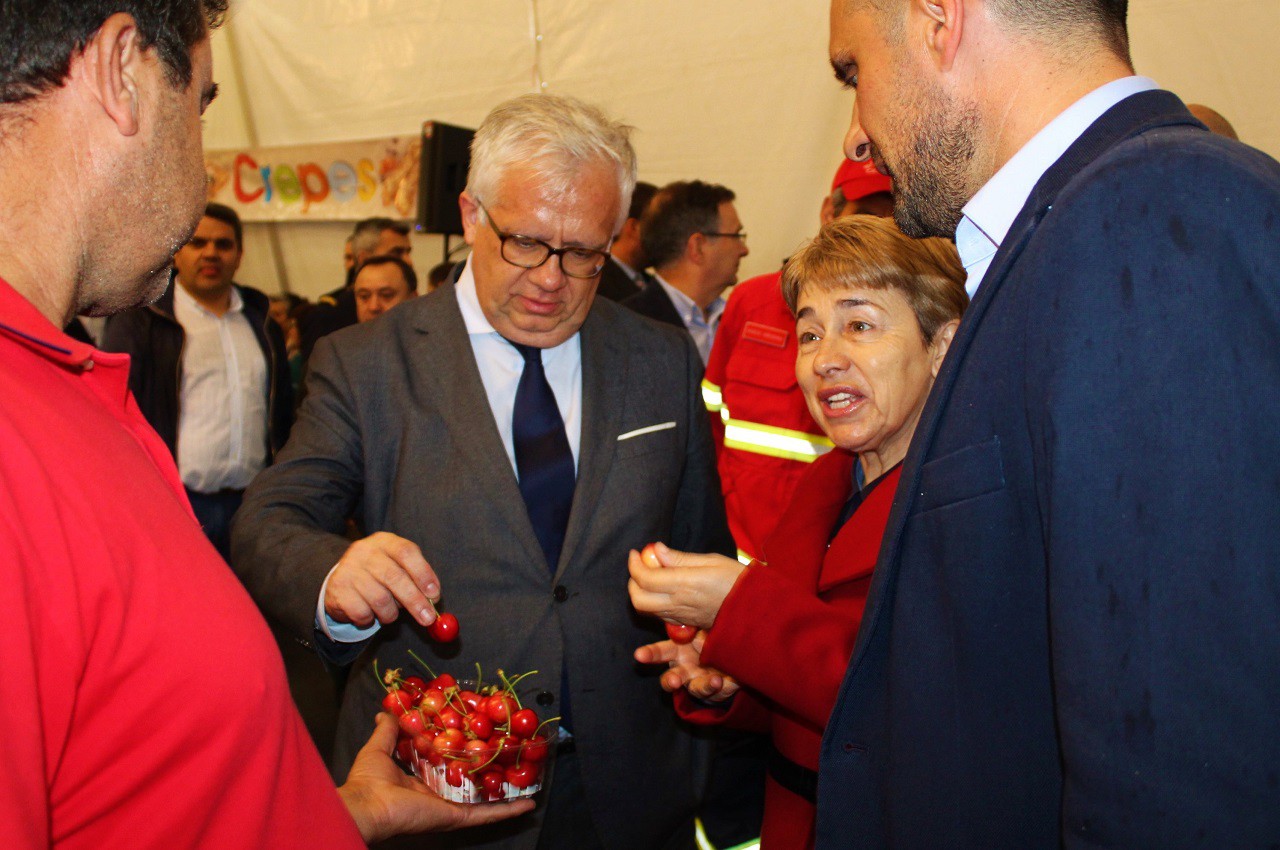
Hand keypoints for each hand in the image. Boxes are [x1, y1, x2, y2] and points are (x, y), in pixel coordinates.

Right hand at [325, 532, 440, 628]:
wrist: (341, 579)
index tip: (434, 595)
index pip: (406, 552)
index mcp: (385, 541)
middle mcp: (364, 551)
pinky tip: (369, 614)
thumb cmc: (379, 575)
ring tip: (389, 613)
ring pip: (379, 599)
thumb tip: (433, 599)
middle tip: (427, 618)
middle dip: (414, 601)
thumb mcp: (398, 567)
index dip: (423, 573)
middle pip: (394, 577)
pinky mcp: (338, 589)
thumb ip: (417, 579)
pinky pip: (362, 613)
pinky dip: (370, 620)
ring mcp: (348, 569)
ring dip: (390, 613)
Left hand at [337, 713, 533, 843]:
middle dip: (491, 773)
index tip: (480, 739)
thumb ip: (387, 729)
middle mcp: (439, 796)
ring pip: (485, 800)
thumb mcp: (379, 747)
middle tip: (511, 757)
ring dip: (507, 794)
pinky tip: (529, 804)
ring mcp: (450, 807)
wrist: (366, 807)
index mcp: (421, 782)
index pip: (448, 767)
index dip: (463, 753)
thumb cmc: (368, 781)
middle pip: (471, 784)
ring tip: (530, 783)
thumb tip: (386, 710)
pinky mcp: (456, 816)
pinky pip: (486, 814)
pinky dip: (508, 810)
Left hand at [627, 542, 745, 629]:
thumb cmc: (737, 580)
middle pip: (638, 600)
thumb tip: (657, 550)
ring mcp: (680, 617)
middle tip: (639, 567)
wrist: (756, 609)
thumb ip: (680, 558)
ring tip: (651, 577)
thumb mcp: (711, 560)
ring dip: (641, 593)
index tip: (635, 553)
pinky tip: (663, 590)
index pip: (645, 578)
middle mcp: (678, 603)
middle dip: (632, 582)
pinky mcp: (685, 625)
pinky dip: (653, 603)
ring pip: (646, 611)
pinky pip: (659, 616)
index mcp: (684, 584)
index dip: (634, 564)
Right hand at [635, 634, 739, 702]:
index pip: (660, 652)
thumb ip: (698, 628)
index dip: (649, 654)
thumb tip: (697, 628)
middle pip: (670, 678)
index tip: (639, 655)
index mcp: (677, 649)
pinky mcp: (712, 692)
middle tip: (675, 681)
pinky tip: (726, 679)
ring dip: (703, 686)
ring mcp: (697, 682)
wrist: (726, 657)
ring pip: (696, 689)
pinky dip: (722, 685)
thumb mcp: (703, 628)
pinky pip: (717, 691)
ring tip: (715, 680)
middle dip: (671, 680)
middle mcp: (683, 669)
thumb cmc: (709, 638)